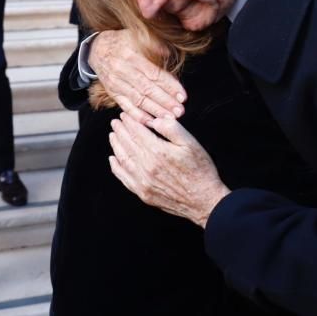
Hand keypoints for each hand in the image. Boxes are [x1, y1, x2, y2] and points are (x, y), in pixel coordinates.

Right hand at [88, 30, 186, 122]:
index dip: (169, 85)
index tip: (182, 96)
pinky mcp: (113, 93)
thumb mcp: (136, 36)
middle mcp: (122, 71)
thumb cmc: (121, 42)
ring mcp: (116, 83)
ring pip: (137, 100)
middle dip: (164, 101)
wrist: (96, 49)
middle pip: (146, 89)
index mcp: (130, 55)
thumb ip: (154, 44)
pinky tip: (151, 122)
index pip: (153, 73)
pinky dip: (138, 116)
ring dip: (154, 111)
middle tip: (179, 110)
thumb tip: (169, 52)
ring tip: (169, 118)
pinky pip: (126, 106)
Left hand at [108, 114, 229, 227]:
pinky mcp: (143, 193)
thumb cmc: (200, 170)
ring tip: (112, 136)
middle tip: (115, 122)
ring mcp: (143, 181)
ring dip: (116, 146)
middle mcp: (147, 166)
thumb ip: (172, 128)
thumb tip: (155, 120)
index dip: (129, 122)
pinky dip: (116, 167)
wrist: (204, 200)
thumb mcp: (191, 143)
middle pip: (128, 144)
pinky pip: (124, 178)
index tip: (124, 115)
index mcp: (158, 151)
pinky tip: (113, 159)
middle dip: (120, 131)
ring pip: (123, 159)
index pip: (137, 132)